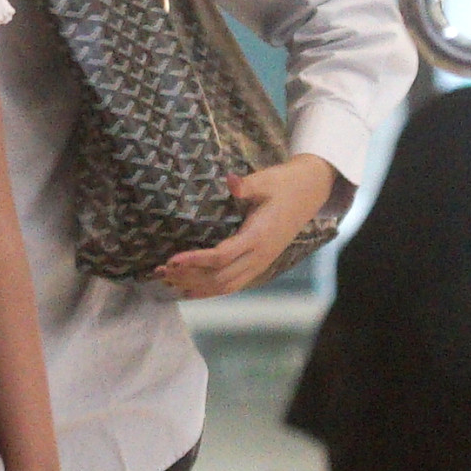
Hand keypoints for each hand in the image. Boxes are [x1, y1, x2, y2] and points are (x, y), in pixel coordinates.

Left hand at [156, 156, 339, 300]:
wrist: (310, 192)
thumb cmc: (284, 183)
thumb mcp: (266, 180)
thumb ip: (246, 185)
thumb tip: (230, 180)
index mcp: (259, 236)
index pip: (222, 256)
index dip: (196, 260)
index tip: (172, 259)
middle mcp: (260, 256)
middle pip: (220, 277)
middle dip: (189, 277)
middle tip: (160, 271)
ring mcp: (261, 263)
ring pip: (225, 286)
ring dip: (196, 286)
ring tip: (168, 281)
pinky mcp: (259, 264)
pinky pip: (233, 285)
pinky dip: (209, 290)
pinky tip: (190, 290)